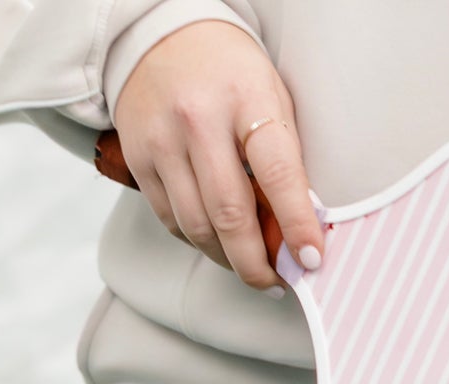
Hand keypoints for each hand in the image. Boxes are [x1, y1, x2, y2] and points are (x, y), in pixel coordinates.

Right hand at [113, 19, 322, 290]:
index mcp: (246, 98)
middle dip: (257, 263)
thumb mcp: (270, 99)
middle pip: (230, 215)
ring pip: (198, 228)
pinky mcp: (138, 158)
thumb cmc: (228, 73)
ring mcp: (162, 140)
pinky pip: (172, 221)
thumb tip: (299, 231)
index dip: (297, 225)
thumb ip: (285, 160)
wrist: (159, 36)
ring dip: (228, 259)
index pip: (278, 174)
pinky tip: (218, 240)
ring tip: (250, 265)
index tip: (311, 260)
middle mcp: (199, 120)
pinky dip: (200, 241)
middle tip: (277, 282)